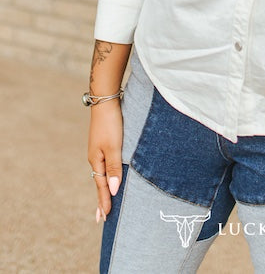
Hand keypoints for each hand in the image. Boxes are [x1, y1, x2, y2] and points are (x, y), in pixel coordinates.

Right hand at [88, 99, 123, 220]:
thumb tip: (112, 190)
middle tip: (100, 217)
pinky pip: (105, 164)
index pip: (101, 186)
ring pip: (102, 173)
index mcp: (96, 160)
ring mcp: (99, 150)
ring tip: (105, 201)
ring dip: (104, 188)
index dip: (104, 201)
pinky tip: (108, 176)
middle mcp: (95, 157)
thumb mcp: (114, 147)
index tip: (105, 218)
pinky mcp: (104, 143)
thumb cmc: (110, 123)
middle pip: (99, 182)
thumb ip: (114, 168)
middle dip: (101, 199)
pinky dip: (107, 175)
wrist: (105, 100)